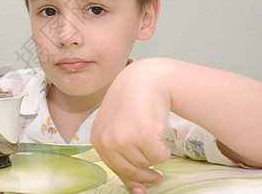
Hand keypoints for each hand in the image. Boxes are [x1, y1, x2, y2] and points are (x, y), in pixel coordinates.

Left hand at [91, 60, 171, 192]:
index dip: (131, 178)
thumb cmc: (132, 102)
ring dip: (154, 154)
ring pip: (147, 163)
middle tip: (157, 177)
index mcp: (97, 138)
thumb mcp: (118, 126)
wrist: (146, 79)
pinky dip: (164, 149)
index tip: (142, 188)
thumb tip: (137, 190)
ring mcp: (124, 138)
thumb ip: (122, 154)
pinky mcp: (143, 135)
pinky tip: (159, 132)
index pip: (114, 168)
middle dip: (146, 175)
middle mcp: (107, 140)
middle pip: (130, 170)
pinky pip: (159, 157)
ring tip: (152, 134)